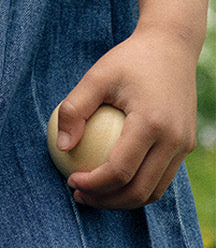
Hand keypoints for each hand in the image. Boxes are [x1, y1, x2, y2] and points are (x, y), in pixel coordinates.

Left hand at [53, 26, 198, 208]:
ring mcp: (184, 144)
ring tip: (94, 193)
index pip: (121, 171)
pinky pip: (162, 177)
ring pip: (155, 191)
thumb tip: (62, 147)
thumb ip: (74, 109)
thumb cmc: (129, 60)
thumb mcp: (96, 76)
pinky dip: (138, 186)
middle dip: (107, 201)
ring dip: (124, 200)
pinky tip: (111, 179)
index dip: (94, 184)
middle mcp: (174, 139)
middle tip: (79, 195)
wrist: (172, 46)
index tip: (71, 182)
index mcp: (152, 123)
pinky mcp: (185, 144)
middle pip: (140, 190)